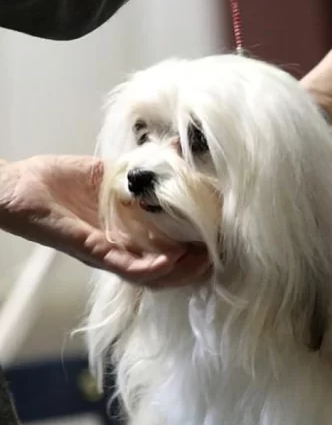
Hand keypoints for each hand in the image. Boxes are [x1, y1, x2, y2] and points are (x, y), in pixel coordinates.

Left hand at [0, 155, 209, 285]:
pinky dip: (148, 267)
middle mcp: (118, 249)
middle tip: (216, 255)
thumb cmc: (53, 181)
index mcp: (125, 233)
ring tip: (200, 261)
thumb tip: (174, 149)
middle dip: (194, 267)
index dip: (195, 249)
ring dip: (179, 272)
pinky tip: (169, 260)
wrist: (14, 185)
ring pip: (149, 276)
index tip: (218, 237)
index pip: (167, 250)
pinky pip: (123, 265)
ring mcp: (105, 252)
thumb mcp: (106, 173)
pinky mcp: (89, 248)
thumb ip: (138, 169)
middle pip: (165, 272)